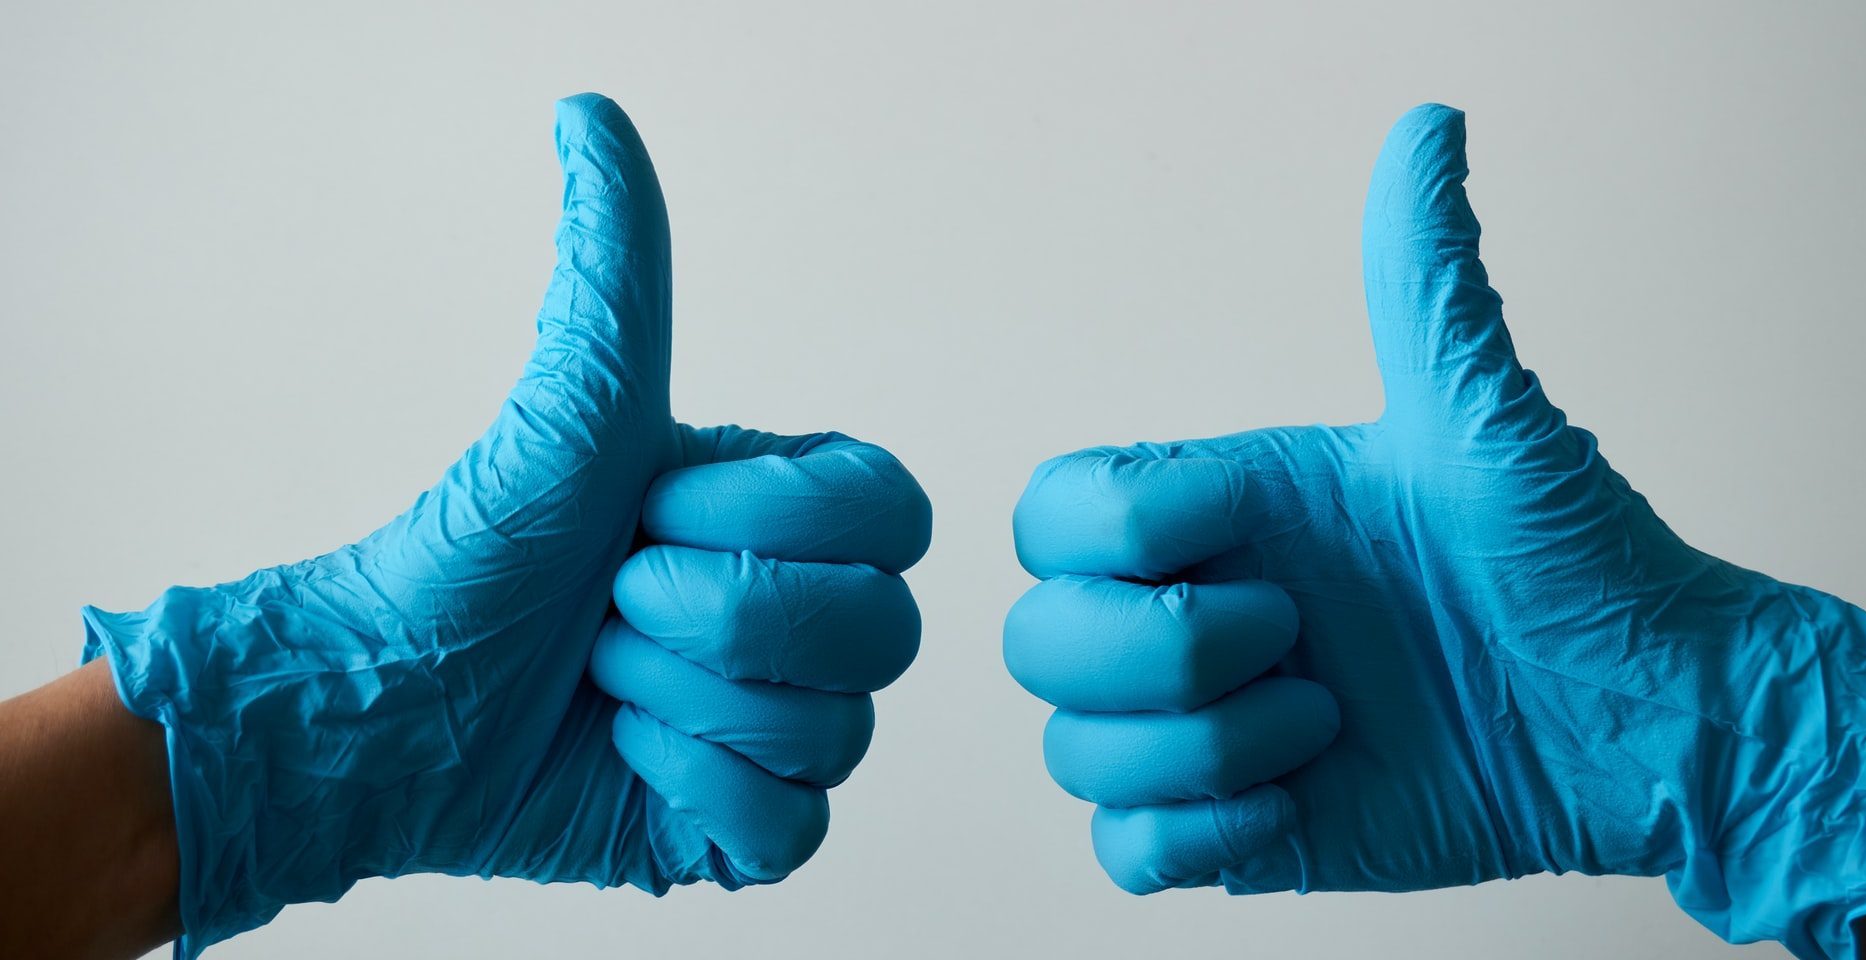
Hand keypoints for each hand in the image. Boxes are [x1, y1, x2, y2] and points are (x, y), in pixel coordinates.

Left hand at [83, 93, 929, 956]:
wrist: (386, 709)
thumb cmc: (477, 556)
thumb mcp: (574, 411)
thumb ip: (616, 273)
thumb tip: (591, 117)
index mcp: (792, 523)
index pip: (896, 517)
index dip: (779, 522)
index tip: (657, 507)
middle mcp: (807, 621)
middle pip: (881, 631)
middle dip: (717, 616)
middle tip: (614, 603)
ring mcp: (786, 727)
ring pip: (837, 731)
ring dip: (685, 704)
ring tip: (605, 682)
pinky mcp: (748, 827)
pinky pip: (795, 826)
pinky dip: (697, 793)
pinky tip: (628, 761)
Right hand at [1004, 104, 1865, 959]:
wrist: (1650, 723)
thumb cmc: (1576, 566)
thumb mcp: (1487, 424)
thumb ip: (1424, 284)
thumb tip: (1426, 130)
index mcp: (1223, 513)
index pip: (1053, 514)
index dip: (1117, 542)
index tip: (1247, 547)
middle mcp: (1194, 614)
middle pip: (1034, 641)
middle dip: (1157, 655)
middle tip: (1300, 642)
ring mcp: (1208, 728)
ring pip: (1072, 752)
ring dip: (1199, 751)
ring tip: (1326, 724)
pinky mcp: (1238, 831)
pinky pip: (1121, 853)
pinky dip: (1189, 839)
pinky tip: (1294, 803)